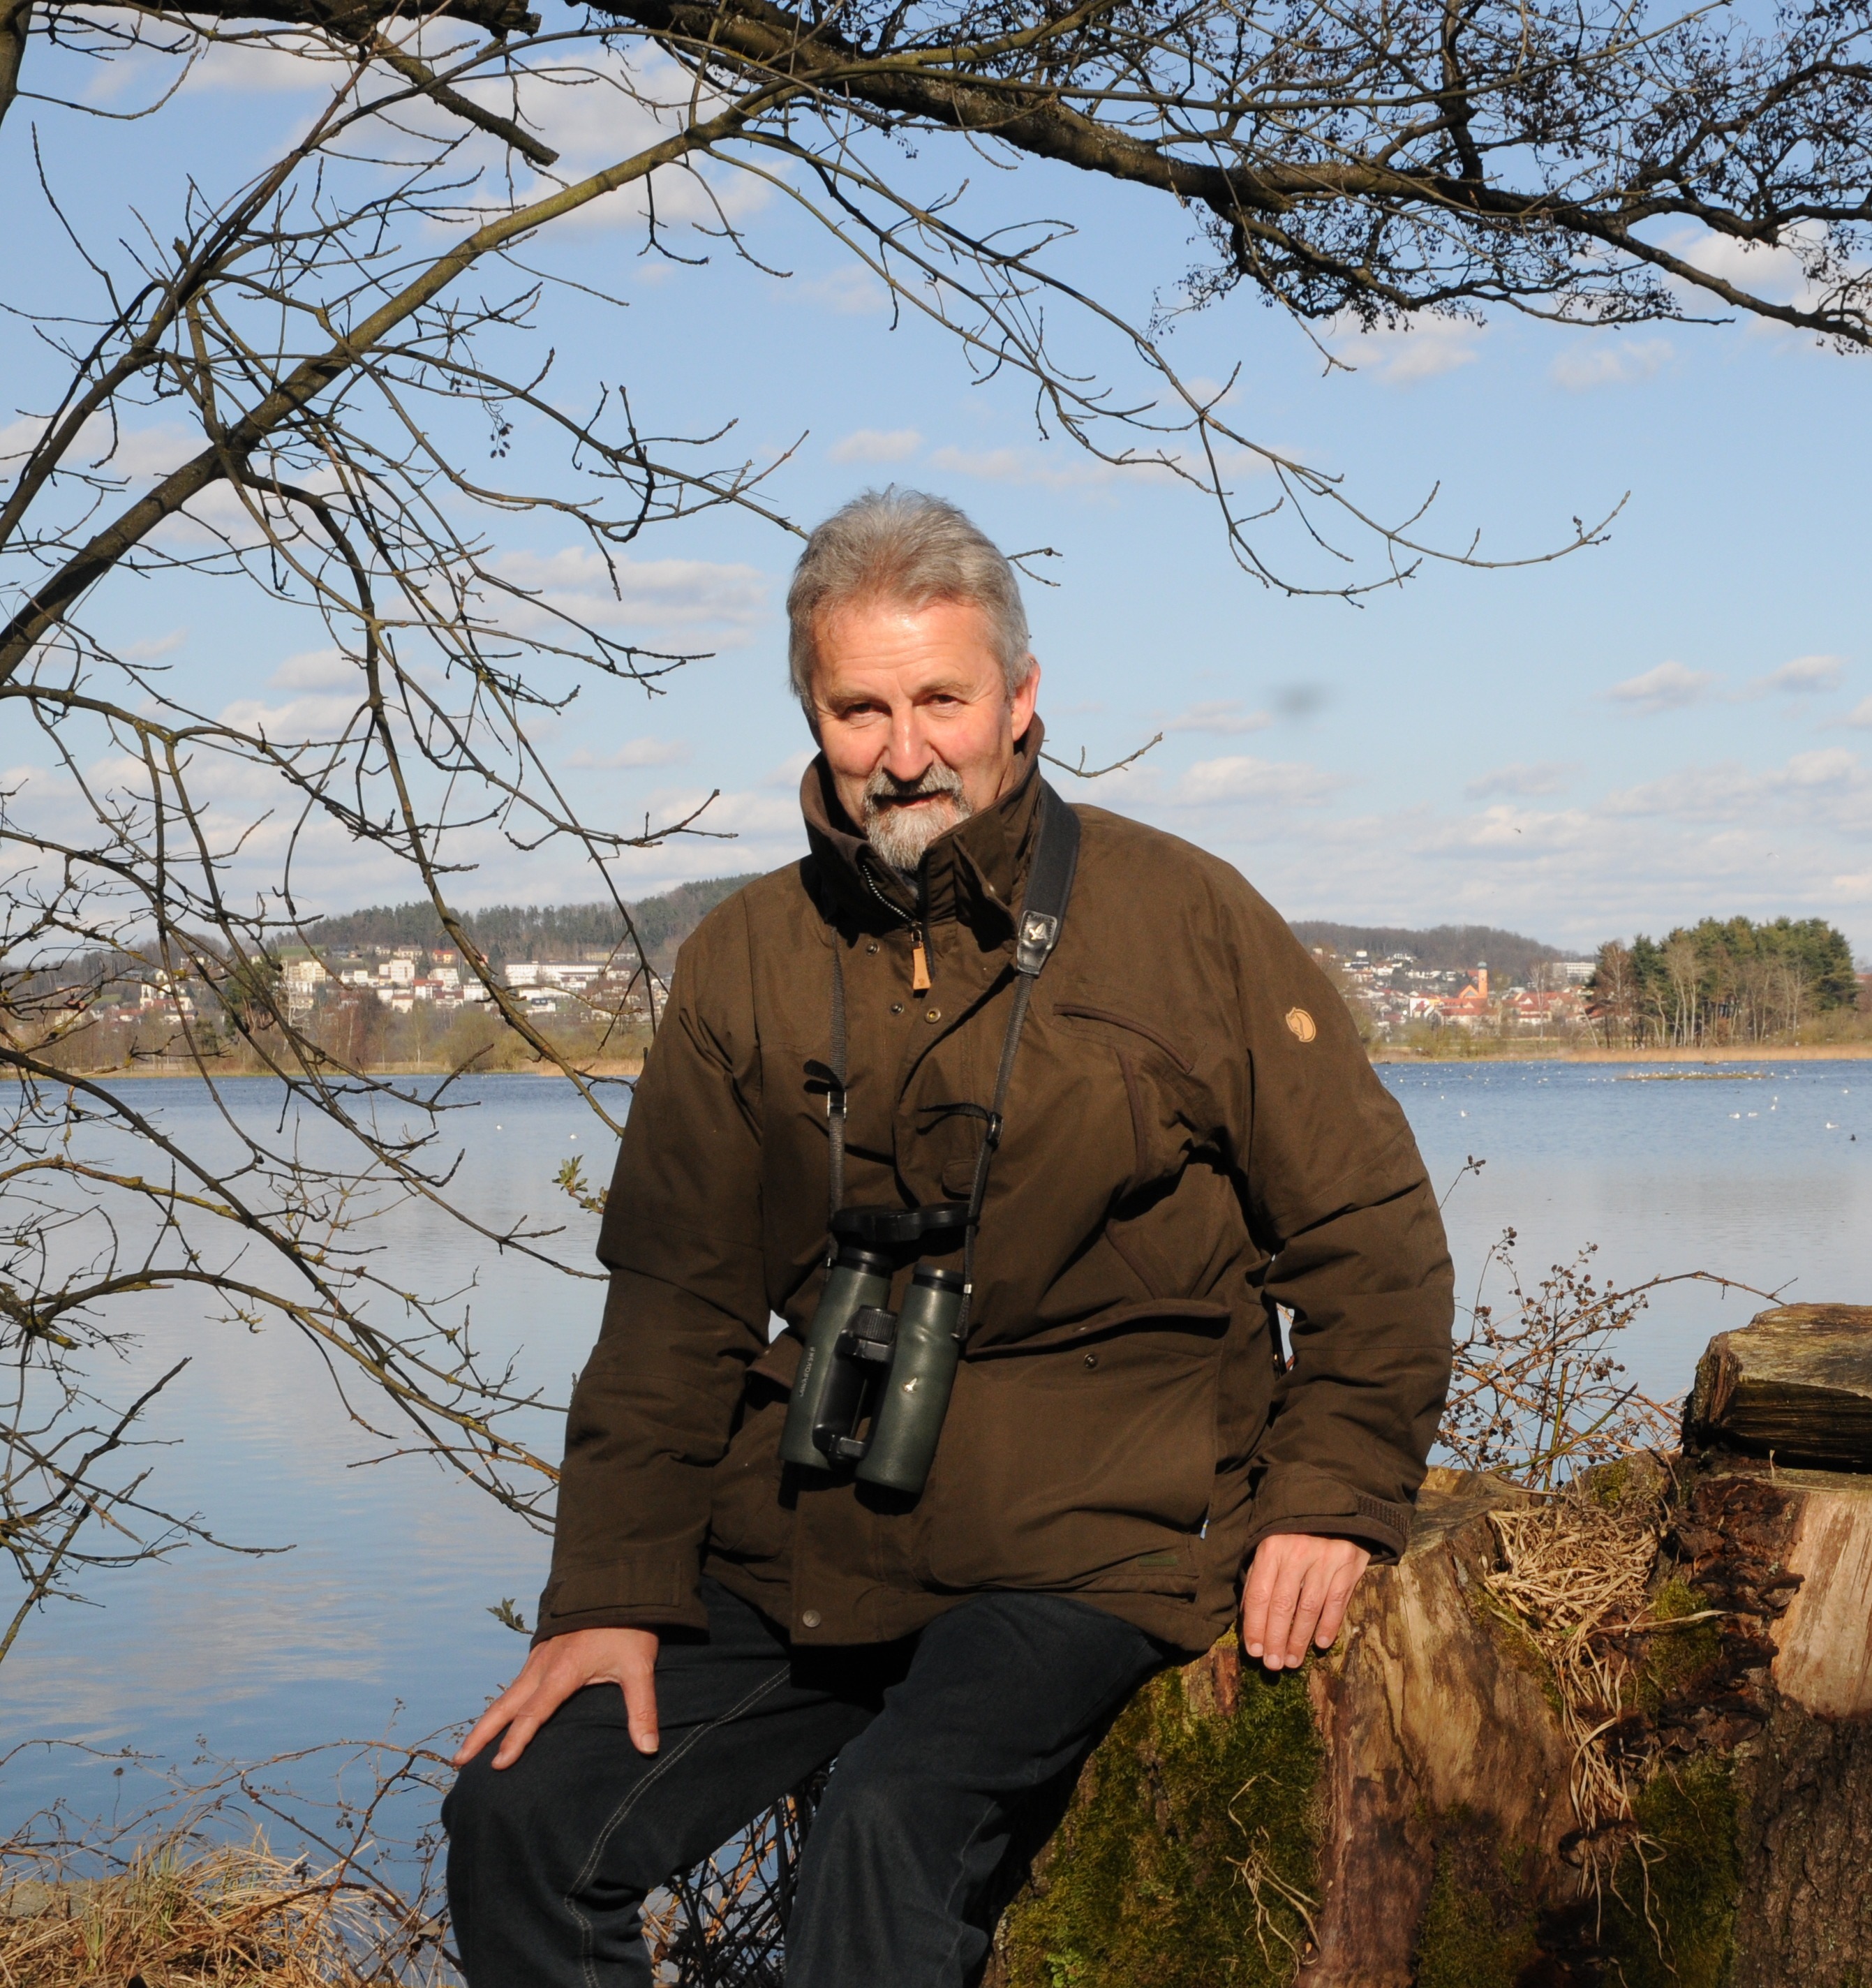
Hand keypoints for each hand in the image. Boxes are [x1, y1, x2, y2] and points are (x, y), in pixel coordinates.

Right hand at [452, 1625, 660, 1770]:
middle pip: (505, 1705)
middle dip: (481, 1734)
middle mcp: (542, 1666)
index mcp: (561, 1672)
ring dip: (488, 1719)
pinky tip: (501, 1714)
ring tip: (469, 1745)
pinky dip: (503, 1703)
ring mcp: (540, 1657)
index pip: (532, 1714)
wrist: (616, 1583)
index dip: (514, 1741)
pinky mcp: (543, 1650)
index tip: (497, 1765)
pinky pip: (517, 1682)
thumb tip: (648, 1748)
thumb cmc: (628, 1627)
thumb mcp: (639, 1666)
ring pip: (507, 1693)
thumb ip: (642, 1708)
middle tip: (458, 1760)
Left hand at [1240, 1533, 1370, 1670]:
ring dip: (1299, 1639)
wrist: (1333, 1506)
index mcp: (1271, 1548)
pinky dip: (1329, 1625)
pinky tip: (1321, 1644)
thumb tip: (1248, 1616)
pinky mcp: (1348, 1564)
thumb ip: (1259, 1576)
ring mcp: (1324, 1559)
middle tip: (1273, 1665)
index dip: (1255, 1626)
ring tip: (1293, 1660)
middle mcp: (1296, 1553)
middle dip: (1276, 1639)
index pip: (1260, 1594)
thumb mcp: (1271, 1545)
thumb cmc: (1295, 1532)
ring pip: (1309, 1608)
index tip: (1253, 1651)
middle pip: (1283, 1605)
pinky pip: (1337, 1602)